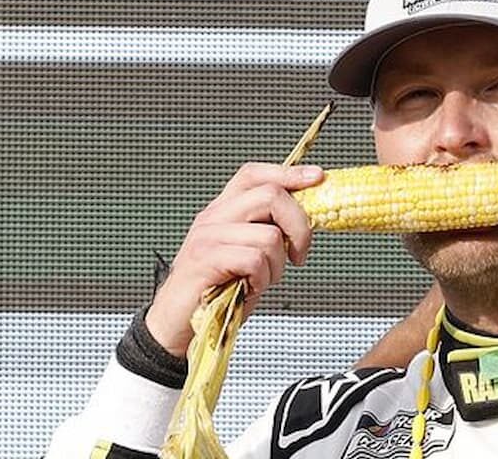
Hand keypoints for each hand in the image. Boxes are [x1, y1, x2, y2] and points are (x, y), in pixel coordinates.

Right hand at [145, 162, 323, 355]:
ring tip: (262, 280)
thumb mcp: (249, 254)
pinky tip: (249, 288)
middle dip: (299, 227)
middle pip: (270, 195)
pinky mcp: (205, 259)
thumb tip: (309, 219)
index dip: (289, 174)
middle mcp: (214, 216)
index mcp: (224, 209)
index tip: (317, 178)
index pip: (255, 174)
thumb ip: (269, 231)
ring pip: (269, 235)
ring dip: (278, 266)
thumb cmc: (218, 291)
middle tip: (298, 254)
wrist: (180, 324)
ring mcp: (208, 236)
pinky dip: (262, 279)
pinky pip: (254, 260)